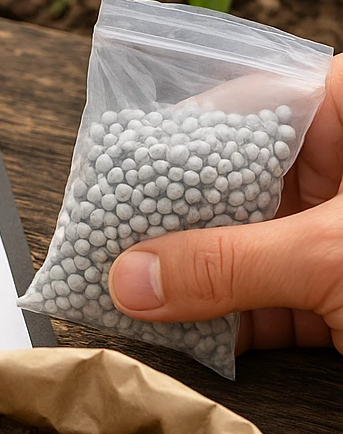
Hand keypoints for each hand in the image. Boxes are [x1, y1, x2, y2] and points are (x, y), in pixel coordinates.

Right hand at [109, 53, 342, 355]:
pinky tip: (181, 331)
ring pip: (247, 247)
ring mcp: (338, 235)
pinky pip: (269, 300)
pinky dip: (228, 323)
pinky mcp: (341, 295)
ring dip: (193, 279)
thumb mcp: (331, 255)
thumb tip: (130, 279)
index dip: (180, 133)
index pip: (250, 102)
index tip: (121, 167)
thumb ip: (227, 266)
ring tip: (130, 291)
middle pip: (237, 183)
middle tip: (114, 237)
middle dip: (176, 219)